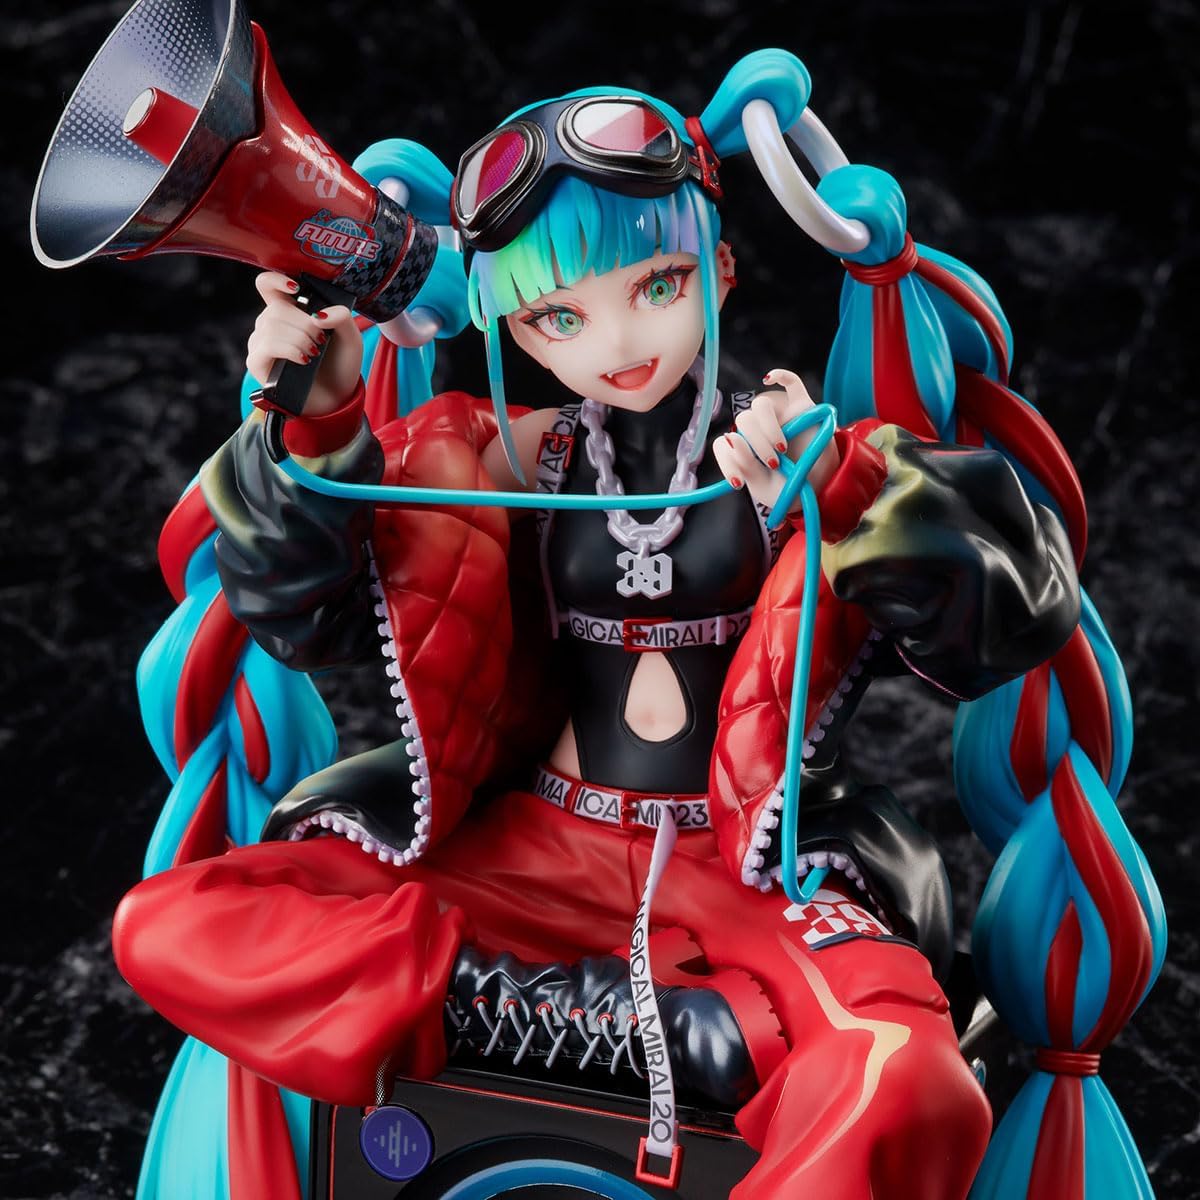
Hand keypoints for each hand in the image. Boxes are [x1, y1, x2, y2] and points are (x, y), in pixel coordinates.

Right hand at [245, 272, 362, 416]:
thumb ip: (342, 317)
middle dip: (304, 322)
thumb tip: (318, 315)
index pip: (267, 285)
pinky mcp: (257, 361)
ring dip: (300, 338)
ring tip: (315, 353)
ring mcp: (261, 342)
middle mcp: (270, 324)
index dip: (276, 280)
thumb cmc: (339, 364)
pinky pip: (266, 345)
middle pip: (276, 308)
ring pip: (271, 325)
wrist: (336, 396)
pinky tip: (303, 359)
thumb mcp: (351, 337)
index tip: (296, 289)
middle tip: (322, 339)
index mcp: (288, 311)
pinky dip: (289, 349)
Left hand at [712, 369, 839, 512]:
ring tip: (782, 448)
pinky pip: (791, 382)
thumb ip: (745, 464)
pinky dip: (780, 376)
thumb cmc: (789, 486)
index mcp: (743, 448)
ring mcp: (779, 416)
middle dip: (755, 444)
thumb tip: (731, 437)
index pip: (723, 443)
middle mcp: (757, 428)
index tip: (740, 483)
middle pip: (743, 420)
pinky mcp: (802, 407)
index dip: (727, 461)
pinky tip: (768, 379)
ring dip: (768, 427)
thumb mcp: (763, 485)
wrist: (820, 488)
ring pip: (761, 403)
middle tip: (773, 463)